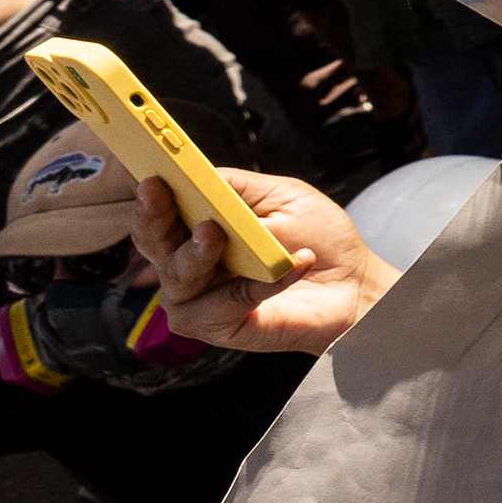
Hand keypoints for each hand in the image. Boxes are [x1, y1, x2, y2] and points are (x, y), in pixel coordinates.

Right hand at [134, 168, 392, 351]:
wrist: (353, 283)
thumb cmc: (316, 238)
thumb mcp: (281, 196)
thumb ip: (236, 187)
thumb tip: (196, 175)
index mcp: (197, 229)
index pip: (158, 213)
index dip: (148, 195)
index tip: (148, 175)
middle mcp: (188, 264)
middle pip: (154, 243)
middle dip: (154, 217)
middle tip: (159, 193)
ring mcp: (199, 299)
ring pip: (179, 277)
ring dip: (196, 252)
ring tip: (216, 233)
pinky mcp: (220, 327)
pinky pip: (226, 303)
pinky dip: (260, 283)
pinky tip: (294, 264)